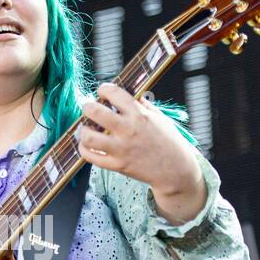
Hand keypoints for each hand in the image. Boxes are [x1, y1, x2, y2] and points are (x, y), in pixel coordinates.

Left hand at [76, 82, 203, 198]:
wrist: (175, 170)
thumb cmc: (170, 142)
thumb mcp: (160, 118)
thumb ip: (145, 106)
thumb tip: (134, 96)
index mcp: (139, 115)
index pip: (114, 93)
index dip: (104, 89)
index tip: (102, 90)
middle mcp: (128, 130)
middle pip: (95, 112)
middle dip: (87, 107)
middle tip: (89, 108)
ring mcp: (121, 149)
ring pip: (88, 137)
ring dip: (83, 130)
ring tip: (87, 129)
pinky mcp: (117, 165)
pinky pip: (92, 157)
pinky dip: (85, 150)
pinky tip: (87, 145)